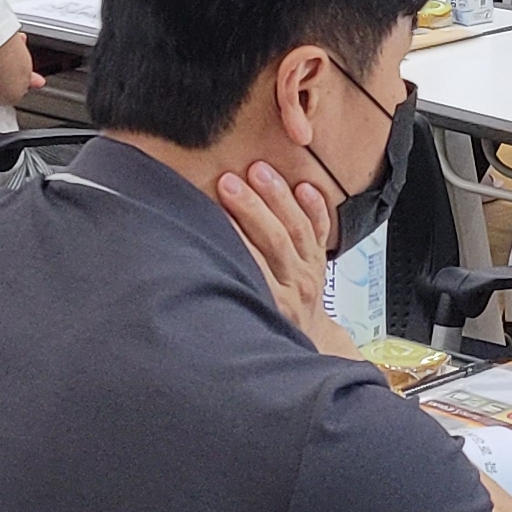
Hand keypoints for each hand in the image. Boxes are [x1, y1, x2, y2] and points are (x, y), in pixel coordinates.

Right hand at [214, 159, 360, 358]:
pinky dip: (315, 206)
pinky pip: (321, 229)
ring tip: (258, 171)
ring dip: (277, 196)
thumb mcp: (241, 320)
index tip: (215, 205)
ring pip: (298, 228)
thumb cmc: (260, 327)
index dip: (234, 231)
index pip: (253, 260)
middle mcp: (296, 286)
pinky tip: (304, 185)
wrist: (301, 341)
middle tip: (229, 182)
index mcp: (273, 302)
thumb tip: (190, 268)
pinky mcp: (320, 259)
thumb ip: (226, 294)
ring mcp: (311, 272)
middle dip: (252, 207)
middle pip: (276, 239)